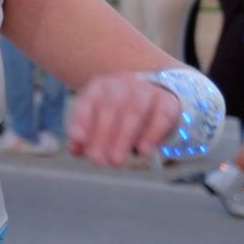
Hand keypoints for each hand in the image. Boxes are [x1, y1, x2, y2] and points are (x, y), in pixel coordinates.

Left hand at [66, 73, 180, 166]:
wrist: (155, 96)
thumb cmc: (119, 114)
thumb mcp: (100, 122)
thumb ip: (86, 136)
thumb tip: (75, 150)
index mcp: (102, 86)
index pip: (89, 100)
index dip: (81, 119)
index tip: (77, 139)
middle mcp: (124, 83)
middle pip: (111, 106)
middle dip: (102, 135)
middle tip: (97, 161)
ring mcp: (147, 90)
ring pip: (135, 110)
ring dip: (123, 136)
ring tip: (116, 161)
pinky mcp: (168, 101)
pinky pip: (161, 114)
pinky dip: (152, 134)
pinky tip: (142, 151)